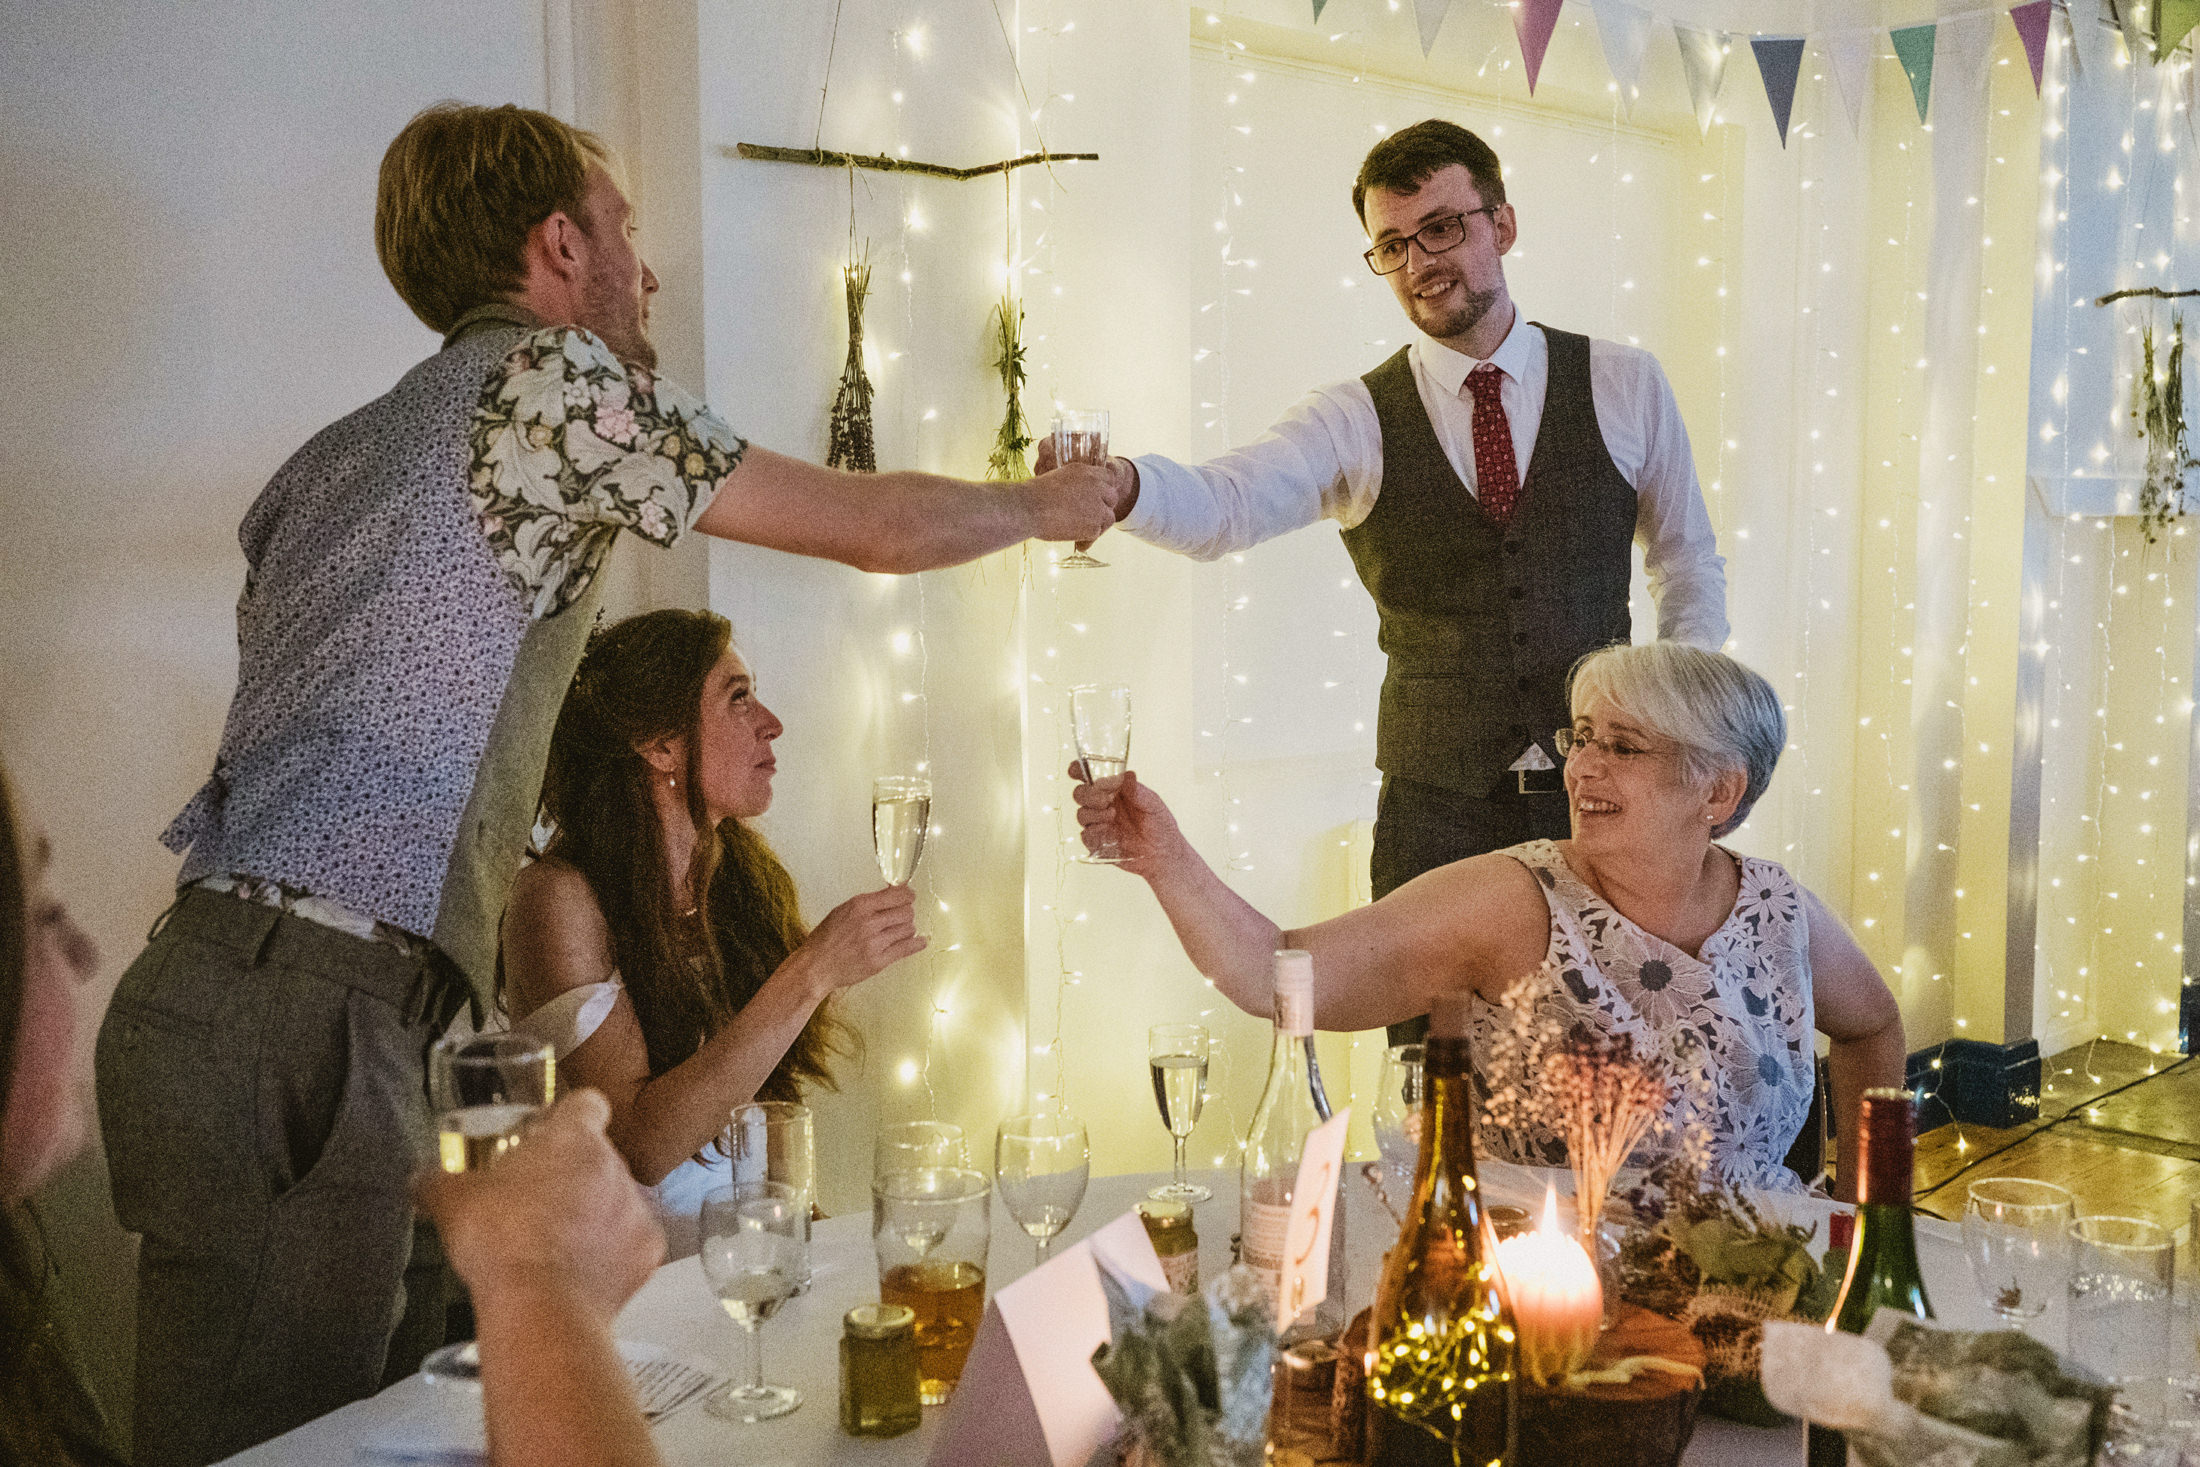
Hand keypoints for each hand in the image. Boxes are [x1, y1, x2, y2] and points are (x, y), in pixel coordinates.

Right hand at [414, 1090, 663, 1326]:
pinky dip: (610, 1257)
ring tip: (554, 1243)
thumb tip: (421, 1181)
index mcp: (573, 1138)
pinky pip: (630, 1245)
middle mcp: (614, 1166)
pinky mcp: (647, 1252)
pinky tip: (577, 1273)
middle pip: (598, 1157)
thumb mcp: (451, 1202)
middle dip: (571, 1175)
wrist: (539, 1305)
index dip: (567, 1116)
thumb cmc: (498, 1241)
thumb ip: (436, 1182)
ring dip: (593, 1215)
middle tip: (535, 1200)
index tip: (548, 1133)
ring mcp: (635, 1209)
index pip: (586, 1103)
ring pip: (616, 1201)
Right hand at [793, 884, 925, 992]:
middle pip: (906, 911)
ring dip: (906, 929)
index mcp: (859, 906)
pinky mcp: (878, 961)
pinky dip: (917, 944)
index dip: (907, 895)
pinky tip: (921, 941)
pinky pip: (906, 949)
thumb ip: (867, 902)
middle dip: (906, 912)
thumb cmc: (825, 939)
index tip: (909, 896)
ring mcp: (875, 943)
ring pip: (908, 929)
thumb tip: (891, 892)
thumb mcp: (842, 911)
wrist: (816, 966)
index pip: (897, 895)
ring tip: (898, 931)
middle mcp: (869, 922)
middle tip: (902, 916)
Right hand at [1025, 459, 1133, 547]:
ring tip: (1086, 531)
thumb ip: (1072, 485)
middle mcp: (1095, 486)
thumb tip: (1073, 498)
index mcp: (1085, 472)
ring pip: (1109, 517)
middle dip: (1104, 507)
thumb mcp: (1056, 478)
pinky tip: (1079, 543)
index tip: (1098, 498)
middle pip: (1112, 497)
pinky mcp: (1093, 526)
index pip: (1109, 477)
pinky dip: (1088, 540)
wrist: (1028, 507)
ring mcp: (1097, 507)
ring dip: (1099, 525)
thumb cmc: (1033, 495)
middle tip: (1092, 517)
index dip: (1104, 489)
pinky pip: (1097, 534)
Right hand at [1068, 765, 1185, 876]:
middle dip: (1089, 795)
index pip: (1089, 776)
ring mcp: (1099, 824)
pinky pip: (1086, 836)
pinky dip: (1093, 831)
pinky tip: (1107, 831)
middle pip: (1080, 794)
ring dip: (1093, 813)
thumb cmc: (1160, 825)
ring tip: (1112, 815)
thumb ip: (1138, 791)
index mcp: (1113, 790)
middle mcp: (1102, 805)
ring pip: (1081, 814)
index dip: (1078, 771)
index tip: (1076, 771)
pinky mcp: (1098, 844)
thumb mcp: (1154, 805)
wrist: (1164, 854)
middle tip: (1106, 800)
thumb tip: (1127, 775)